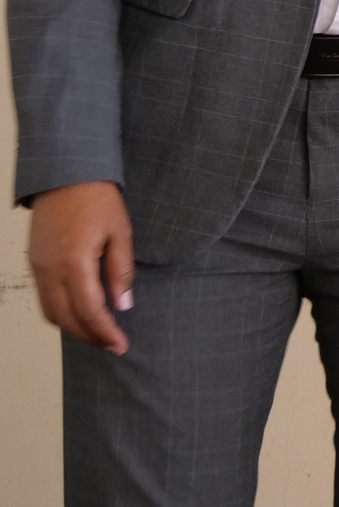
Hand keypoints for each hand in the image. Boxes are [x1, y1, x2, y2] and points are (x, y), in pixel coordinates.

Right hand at [29, 181, 134, 353]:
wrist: (66, 175)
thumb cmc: (98, 199)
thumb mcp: (120, 232)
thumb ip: (120, 271)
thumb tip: (122, 305)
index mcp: (74, 264)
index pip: (89, 311)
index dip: (105, 332)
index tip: (120, 345)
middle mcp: (50, 271)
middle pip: (65, 319)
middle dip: (89, 336)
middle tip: (112, 344)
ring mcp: (38, 268)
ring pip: (50, 313)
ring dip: (73, 328)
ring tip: (98, 333)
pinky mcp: (34, 263)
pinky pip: (44, 299)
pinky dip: (61, 313)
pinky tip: (79, 313)